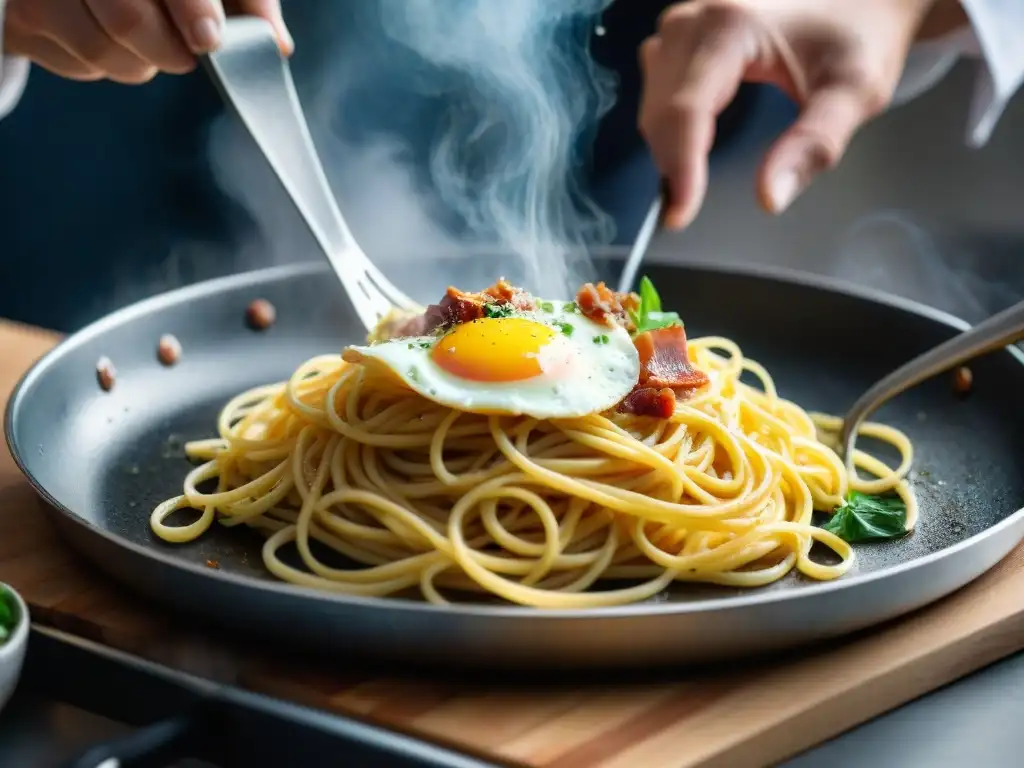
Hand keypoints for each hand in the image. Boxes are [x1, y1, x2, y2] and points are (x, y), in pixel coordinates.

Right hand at [3, 0, 291, 84]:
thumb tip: (274, 44)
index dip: (190, 6)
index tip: (210, 38)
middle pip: (126, 19)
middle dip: (168, 51)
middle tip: (186, 54)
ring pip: (101, 51)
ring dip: (138, 64)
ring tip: (145, 40)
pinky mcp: (18, 18)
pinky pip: (76, 65)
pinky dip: (102, 64)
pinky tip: (102, 34)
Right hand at [639, 0, 963, 228]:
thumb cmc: (860, 31)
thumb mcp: (853, 91)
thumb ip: (813, 145)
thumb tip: (770, 196)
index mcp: (732, 25)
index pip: (685, 110)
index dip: (679, 168)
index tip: (680, 214)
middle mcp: (697, 18)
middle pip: (661, 111)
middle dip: (673, 164)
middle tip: (688, 208)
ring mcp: (684, 24)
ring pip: (652, 103)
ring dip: (667, 147)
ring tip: (692, 179)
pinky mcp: (682, 34)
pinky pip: (656, 89)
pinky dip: (669, 127)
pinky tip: (692, 145)